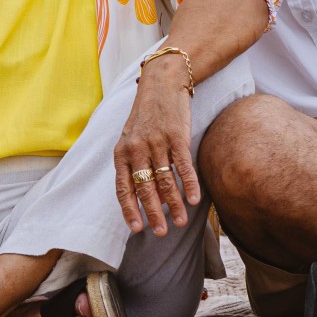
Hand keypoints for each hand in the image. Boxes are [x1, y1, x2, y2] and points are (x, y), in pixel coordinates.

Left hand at [112, 55, 197, 234]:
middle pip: (144, 188)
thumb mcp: (130, 137)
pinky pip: (182, 166)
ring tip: (180, 222)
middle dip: (153, 213)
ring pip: (165, 181)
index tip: (137, 229)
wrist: (162, 83)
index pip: (123, 188)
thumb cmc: (146, 115)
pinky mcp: (176, 136)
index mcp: (122, 152)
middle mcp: (136, 149)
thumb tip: (136, 194)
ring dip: (174, 204)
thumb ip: (130, 163)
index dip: (130, 210)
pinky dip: (189, 185)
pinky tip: (194, 200)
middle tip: (161, 232)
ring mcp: (157, 142)